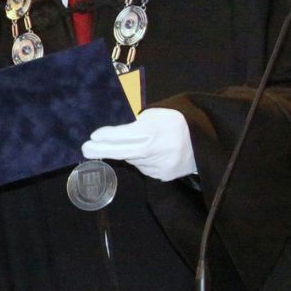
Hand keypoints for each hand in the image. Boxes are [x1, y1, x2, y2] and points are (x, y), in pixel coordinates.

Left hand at [81, 108, 195, 180]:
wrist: (204, 140)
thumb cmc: (176, 121)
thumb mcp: (156, 115)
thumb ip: (135, 126)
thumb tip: (112, 137)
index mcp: (155, 130)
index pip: (126, 135)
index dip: (108, 136)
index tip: (92, 137)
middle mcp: (157, 150)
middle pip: (124, 152)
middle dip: (102, 150)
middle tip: (86, 149)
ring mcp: (160, 166)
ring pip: (134, 161)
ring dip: (130, 153)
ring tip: (143, 143)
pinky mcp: (163, 176)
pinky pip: (144, 168)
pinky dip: (142, 160)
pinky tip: (152, 153)